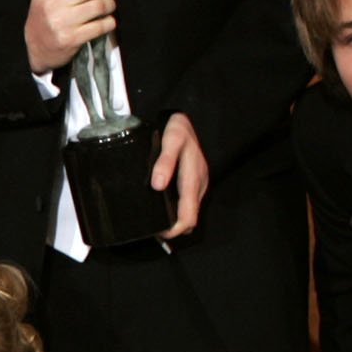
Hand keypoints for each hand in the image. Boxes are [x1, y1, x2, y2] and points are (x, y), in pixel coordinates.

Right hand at [22, 0, 114, 74]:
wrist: (37, 47)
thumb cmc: (44, 17)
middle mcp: (52, 2)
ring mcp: (62, 21)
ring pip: (100, 5)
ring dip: (109, 4)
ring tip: (107, 5)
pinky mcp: (72, 38)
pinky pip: (101, 26)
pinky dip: (109, 22)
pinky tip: (107, 21)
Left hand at [149, 113, 208, 239]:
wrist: (188, 117)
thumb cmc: (179, 129)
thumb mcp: (171, 140)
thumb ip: (165, 162)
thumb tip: (157, 185)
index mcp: (194, 179)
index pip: (189, 217)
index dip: (175, 230)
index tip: (159, 234)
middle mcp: (199, 185)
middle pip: (190, 217)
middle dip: (174, 228)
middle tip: (152, 229)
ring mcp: (199, 183)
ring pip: (189, 210)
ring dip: (175, 220)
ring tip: (154, 220)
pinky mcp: (195, 180)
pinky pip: (188, 201)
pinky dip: (177, 209)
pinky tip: (162, 206)